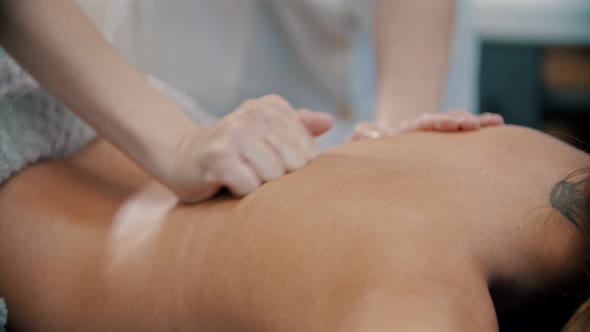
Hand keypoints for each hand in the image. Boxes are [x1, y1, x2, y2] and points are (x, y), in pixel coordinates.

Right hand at [168, 95, 332, 202]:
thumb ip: (297, 126)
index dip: (294, 170)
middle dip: (277, 179)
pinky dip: (241, 194)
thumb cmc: (231, 150)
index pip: (308, 151)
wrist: (181, 157)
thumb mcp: (265, 133)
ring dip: (258, 187)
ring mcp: (235, 134)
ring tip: (242, 177)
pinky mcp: (218, 157)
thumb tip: (329, 121)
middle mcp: (253, 114)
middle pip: (293, 165)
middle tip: (254, 174)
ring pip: (273, 177)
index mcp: (270, 106)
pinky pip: (249, 188)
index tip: (271, 166)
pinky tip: (227, 184)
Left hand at [349, 110, 503, 139]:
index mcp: (404, 131)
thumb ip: (362, 134)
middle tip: (476, 126)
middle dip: (460, 120)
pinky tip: (498, 125)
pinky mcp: (442, 145)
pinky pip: (462, 136)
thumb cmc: (368, 150)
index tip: (456, 125)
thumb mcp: (360, 142)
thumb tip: (370, 129)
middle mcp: (422, 129)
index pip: (423, 124)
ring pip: (456, 124)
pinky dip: (479, 129)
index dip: (439, 123)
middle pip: (444, 121)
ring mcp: (433, 136)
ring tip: (496, 122)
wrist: (375, 148)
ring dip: (475, 122)